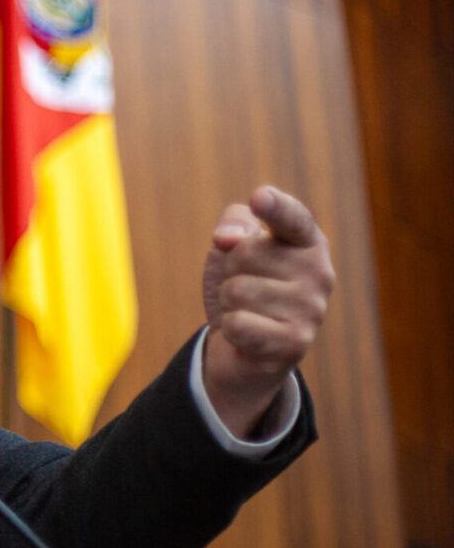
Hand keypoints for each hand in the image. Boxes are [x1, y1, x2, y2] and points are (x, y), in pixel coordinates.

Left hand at [201, 186, 333, 436]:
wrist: (244, 350)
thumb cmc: (244, 286)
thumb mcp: (233, 246)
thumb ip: (233, 223)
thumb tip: (227, 238)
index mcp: (307, 242)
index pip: (292, 218)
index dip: (275, 207)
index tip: (259, 197)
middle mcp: (319, 273)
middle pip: (244, 252)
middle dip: (230, 271)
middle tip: (244, 289)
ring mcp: (311, 309)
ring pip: (237, 289)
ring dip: (229, 303)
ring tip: (247, 312)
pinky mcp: (295, 343)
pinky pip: (238, 323)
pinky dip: (230, 328)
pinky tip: (247, 335)